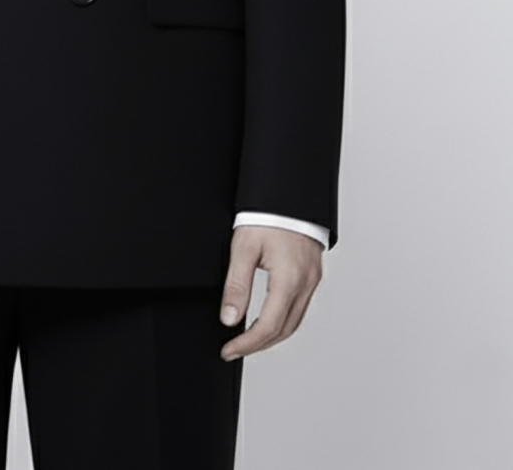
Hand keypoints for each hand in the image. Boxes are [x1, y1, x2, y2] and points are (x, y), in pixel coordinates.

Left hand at [219, 225, 322, 361]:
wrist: (288, 192)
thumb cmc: (267, 215)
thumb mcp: (244, 248)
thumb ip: (237, 285)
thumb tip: (229, 318)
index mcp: (289, 279)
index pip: (268, 326)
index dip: (247, 344)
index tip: (229, 350)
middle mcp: (306, 283)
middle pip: (284, 330)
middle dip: (259, 345)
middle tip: (235, 349)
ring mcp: (312, 279)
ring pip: (295, 321)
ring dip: (272, 335)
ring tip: (249, 339)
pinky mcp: (313, 273)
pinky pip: (300, 307)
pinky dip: (283, 319)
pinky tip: (268, 318)